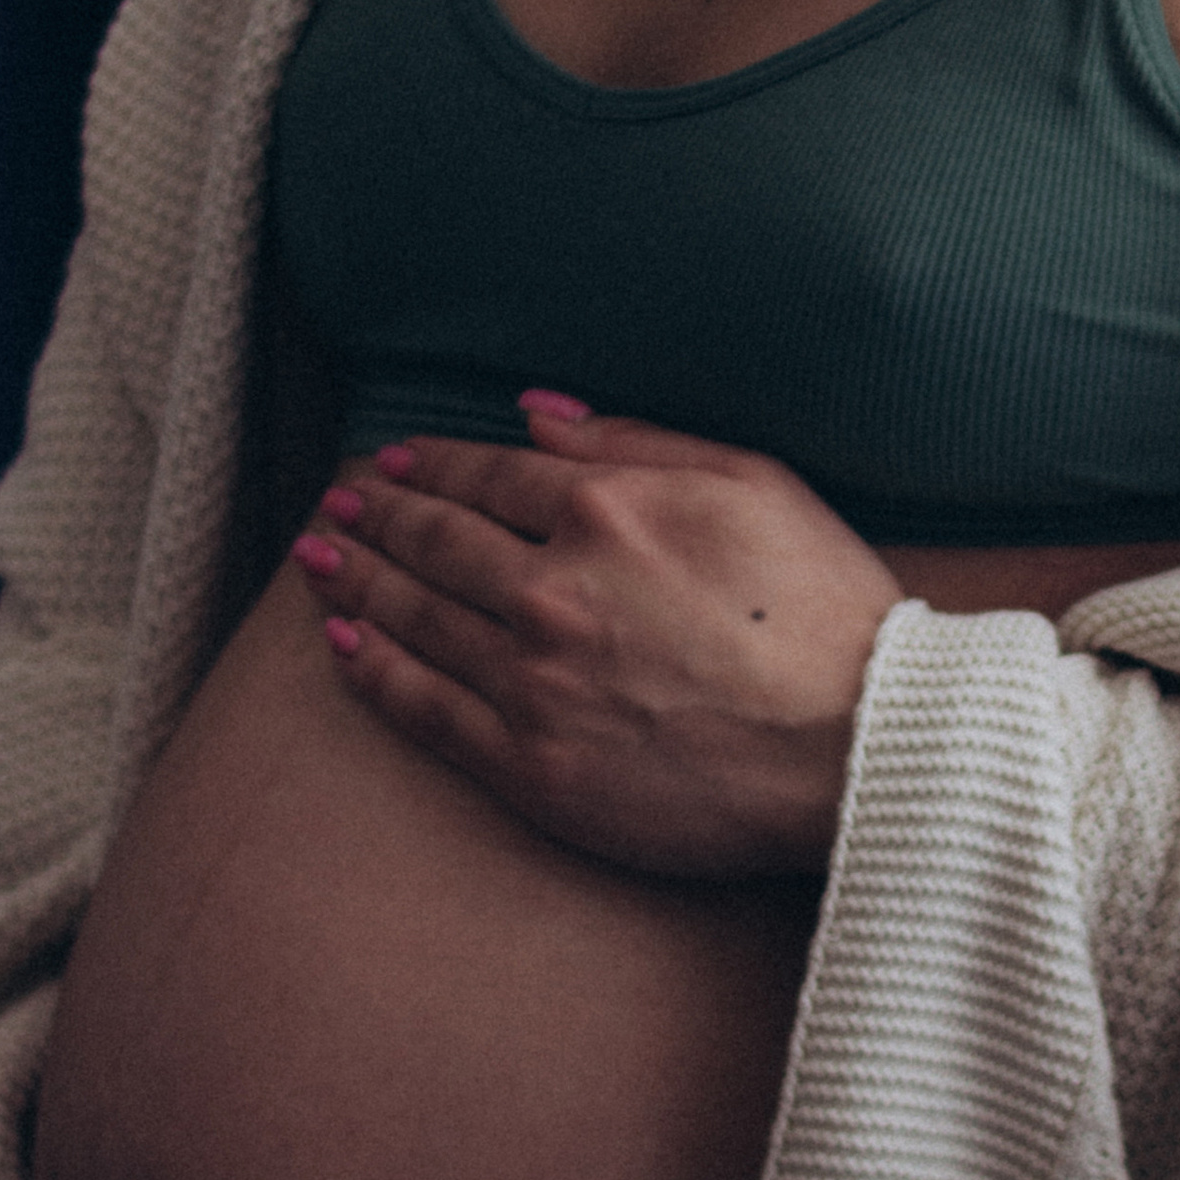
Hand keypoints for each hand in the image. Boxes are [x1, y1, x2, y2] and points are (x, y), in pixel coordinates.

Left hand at [291, 392, 904, 877]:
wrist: (861, 748)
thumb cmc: (829, 611)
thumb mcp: (754, 483)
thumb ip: (633, 442)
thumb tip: (535, 413)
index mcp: (604, 511)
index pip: (484, 475)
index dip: (427, 464)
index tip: (392, 462)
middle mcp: (550, 589)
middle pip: (433, 542)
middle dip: (374, 516)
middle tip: (335, 505)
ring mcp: (532, 681)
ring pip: (414, 618)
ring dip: (355, 581)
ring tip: (317, 560)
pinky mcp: (531, 766)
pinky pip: (426, 712)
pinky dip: (375, 674)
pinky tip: (344, 648)